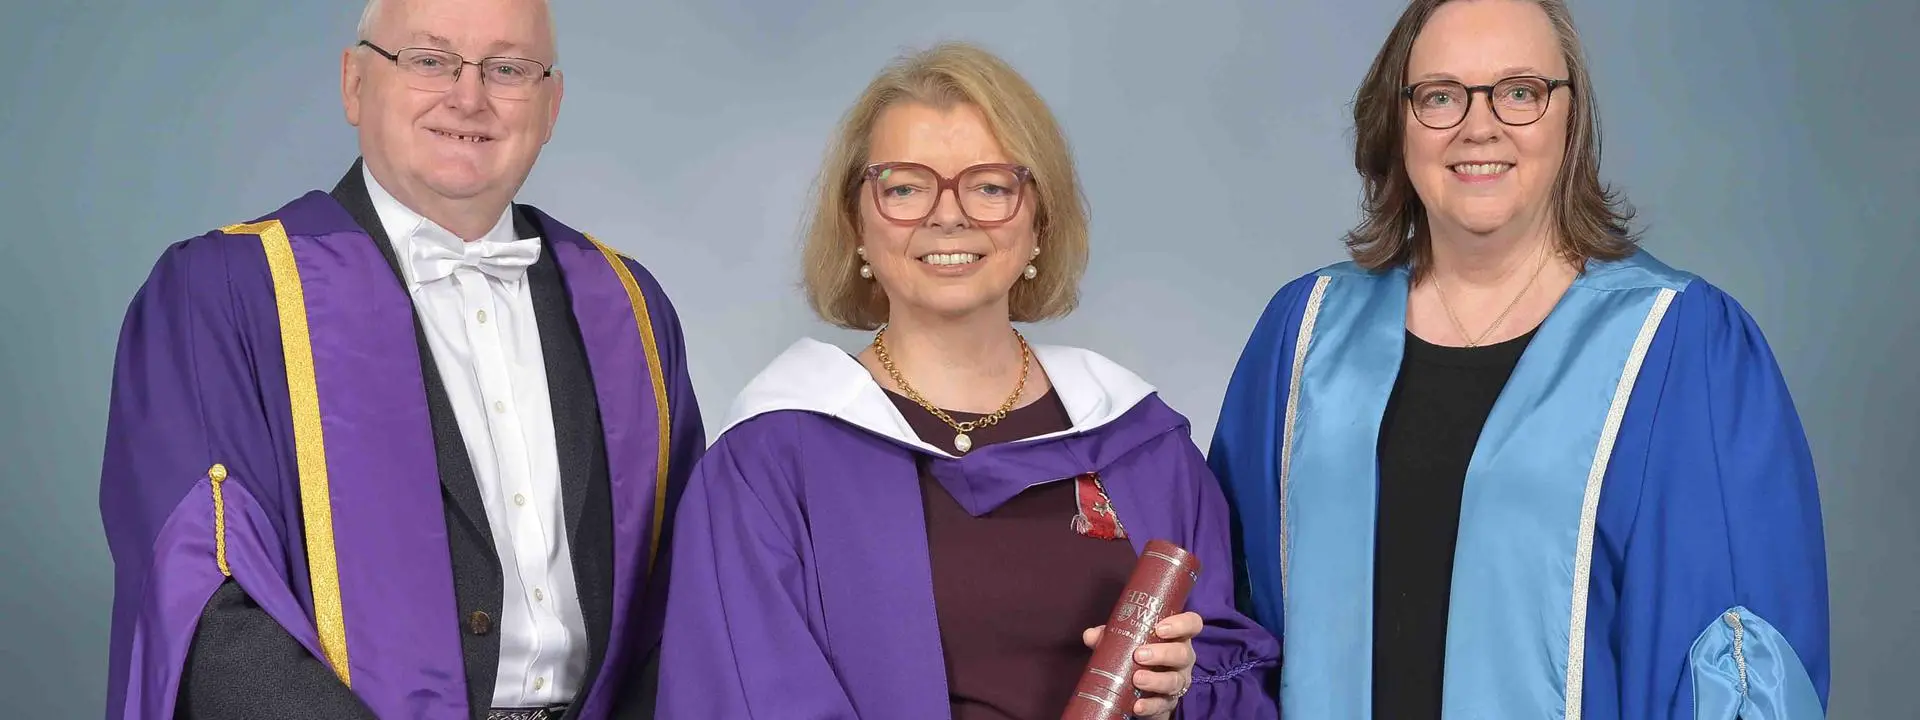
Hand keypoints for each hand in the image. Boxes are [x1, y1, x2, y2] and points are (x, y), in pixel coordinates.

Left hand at [1081, 611, 1200, 719]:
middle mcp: (1182, 659)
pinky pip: (1163, 705)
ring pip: (1175, 681)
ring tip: (1137, 678)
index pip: (1192, 624)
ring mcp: (1178, 681)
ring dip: (1156, 680)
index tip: (1160, 628)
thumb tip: (1091, 635)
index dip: (1181, 624)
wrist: (1139, 688)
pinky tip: (1137, 705)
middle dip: (1163, 653)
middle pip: (1183, 654)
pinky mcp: (1168, 703)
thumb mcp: (1124, 641)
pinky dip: (1150, 706)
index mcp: (1176, 637)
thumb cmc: (1136, 654)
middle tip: (1140, 655)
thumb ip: (1109, 636)